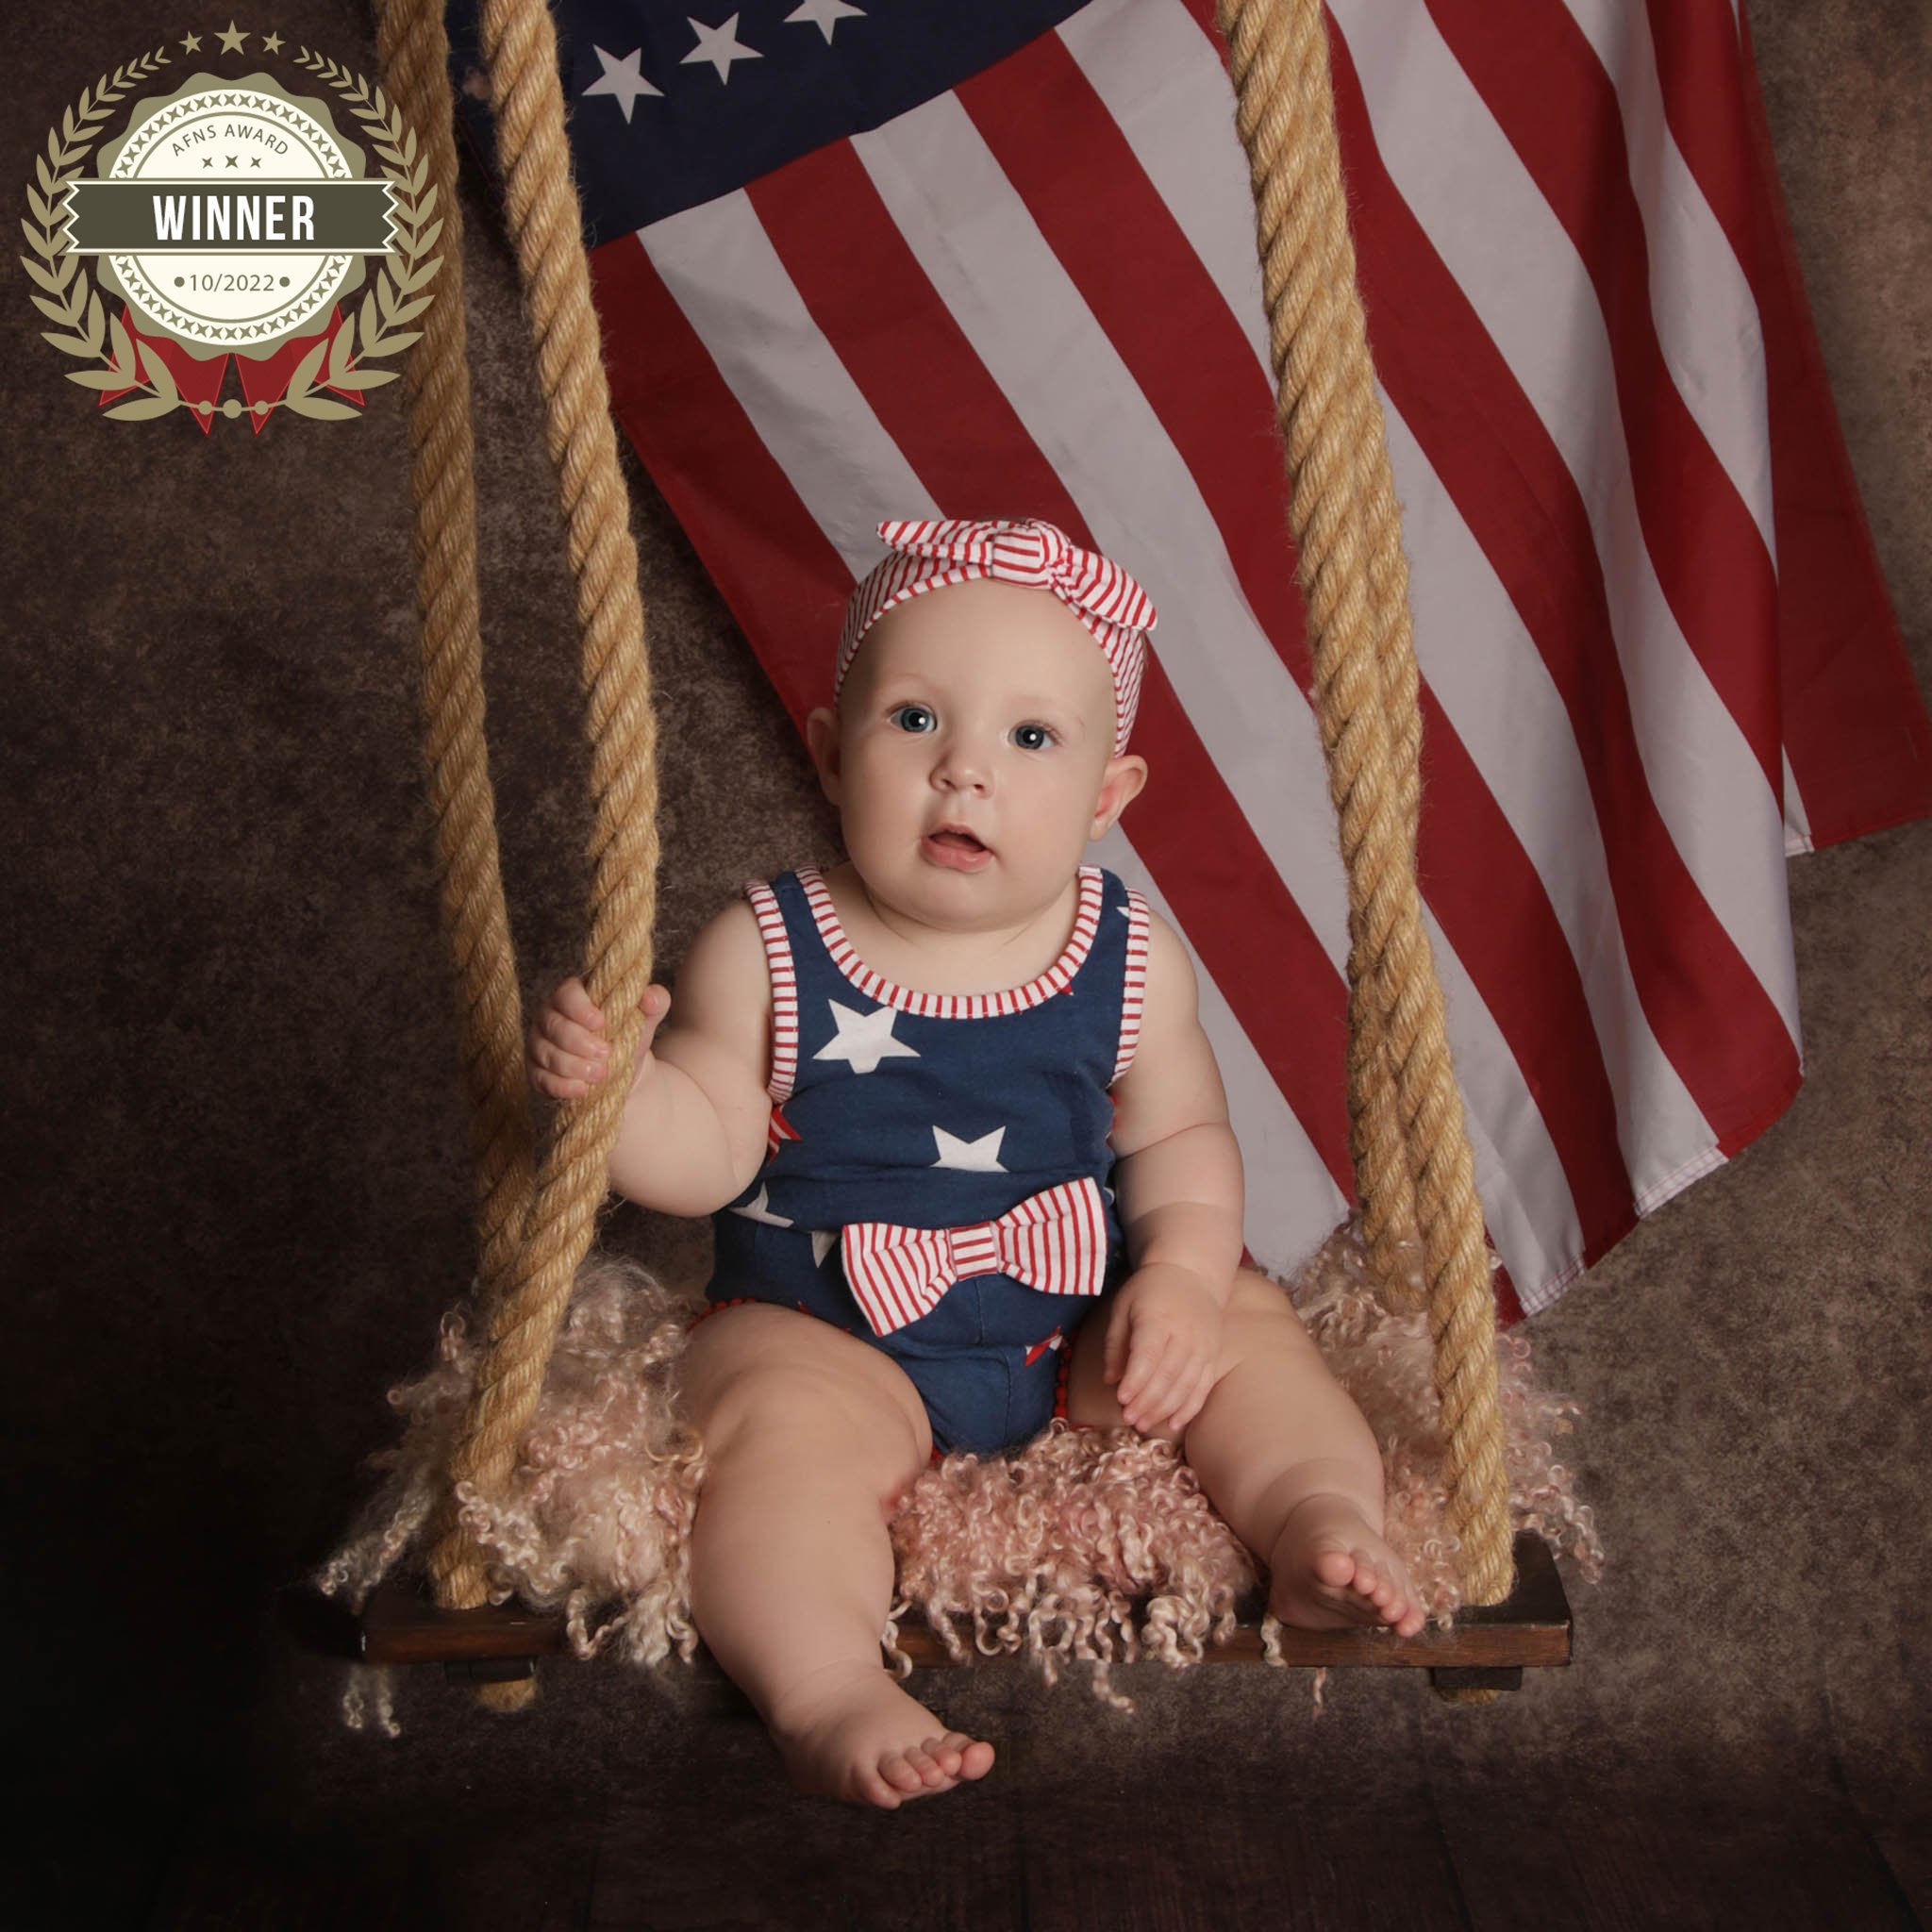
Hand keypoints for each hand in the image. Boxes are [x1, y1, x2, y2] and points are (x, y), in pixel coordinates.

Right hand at [526, 975, 670, 1100]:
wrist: (622, 1072)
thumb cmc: (628, 1036)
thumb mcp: (645, 1019)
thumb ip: (654, 1001)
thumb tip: (652, 998)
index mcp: (574, 996)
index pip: (567, 994)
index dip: (580, 1008)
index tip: (600, 1022)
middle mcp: (550, 1017)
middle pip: (553, 1025)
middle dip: (579, 1041)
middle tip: (606, 1054)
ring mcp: (540, 1045)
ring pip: (545, 1053)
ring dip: (573, 1065)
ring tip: (601, 1074)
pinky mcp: (538, 1072)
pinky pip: (540, 1079)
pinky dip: (561, 1085)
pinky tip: (581, 1090)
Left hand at [1102, 1263, 1224, 1435]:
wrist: (1192, 1274)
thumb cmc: (1149, 1290)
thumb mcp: (1123, 1307)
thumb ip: (1115, 1343)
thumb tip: (1110, 1380)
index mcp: (1158, 1318)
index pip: (1148, 1355)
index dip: (1135, 1380)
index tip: (1121, 1399)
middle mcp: (1185, 1333)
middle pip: (1167, 1375)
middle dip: (1147, 1401)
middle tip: (1129, 1418)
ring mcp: (1203, 1346)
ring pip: (1186, 1385)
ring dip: (1165, 1409)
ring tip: (1144, 1424)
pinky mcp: (1213, 1355)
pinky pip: (1204, 1387)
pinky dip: (1190, 1408)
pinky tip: (1175, 1423)